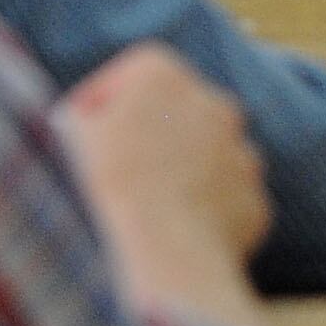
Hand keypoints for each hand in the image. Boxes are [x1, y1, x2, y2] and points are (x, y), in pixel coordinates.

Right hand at [56, 43, 271, 325]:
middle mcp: (214, 101)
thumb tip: (86, 120)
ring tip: (141, 212)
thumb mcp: (71, 136)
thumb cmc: (111, 187)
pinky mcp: (254, 199)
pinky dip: (201, 215)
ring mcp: (242, 152)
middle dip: (148, 139)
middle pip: (175, 115)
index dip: (102, 103)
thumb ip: (82, 116)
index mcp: (164, 74)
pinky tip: (170, 238)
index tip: (81, 133)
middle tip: (112, 175)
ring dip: (178, 177)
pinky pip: (222, 202)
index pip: (131, 76)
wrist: (171, 251)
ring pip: (205, 159)